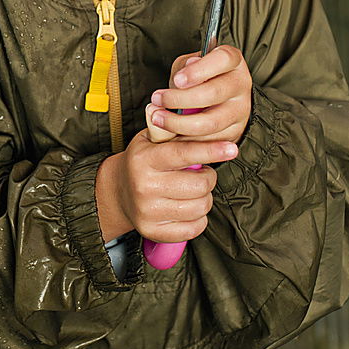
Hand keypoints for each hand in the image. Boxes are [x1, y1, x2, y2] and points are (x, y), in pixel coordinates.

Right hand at [95, 133, 237, 243]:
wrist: (116, 191)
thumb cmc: (141, 162)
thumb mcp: (150, 140)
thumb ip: (173, 132)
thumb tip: (197, 117)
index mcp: (145, 159)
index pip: (183, 154)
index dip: (211, 151)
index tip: (232, 149)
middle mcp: (145, 185)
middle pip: (199, 185)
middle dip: (208, 177)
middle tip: (201, 172)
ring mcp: (148, 211)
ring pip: (200, 207)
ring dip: (204, 198)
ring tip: (193, 190)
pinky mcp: (153, 231)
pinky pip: (194, 228)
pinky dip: (198, 218)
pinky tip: (188, 207)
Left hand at [149, 45, 252, 144]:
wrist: (213, 99)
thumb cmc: (197, 77)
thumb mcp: (188, 65)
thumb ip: (184, 67)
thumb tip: (185, 71)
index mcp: (232, 60)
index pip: (223, 59)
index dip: (199, 70)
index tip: (177, 80)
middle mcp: (241, 84)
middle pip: (214, 93)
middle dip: (180, 98)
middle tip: (157, 99)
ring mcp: (241, 110)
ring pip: (211, 122)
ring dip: (179, 123)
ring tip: (157, 117)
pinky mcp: (235, 132)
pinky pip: (209, 141)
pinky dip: (186, 140)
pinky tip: (168, 133)